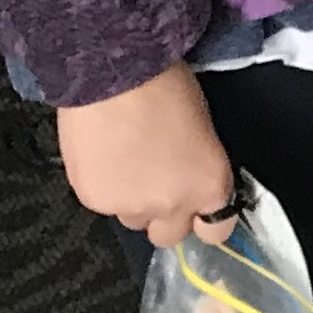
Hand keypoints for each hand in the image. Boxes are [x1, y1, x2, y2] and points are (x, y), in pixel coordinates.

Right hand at [56, 64, 238, 249]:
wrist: (116, 76)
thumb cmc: (169, 88)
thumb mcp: (205, 132)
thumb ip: (198, 169)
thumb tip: (188, 178)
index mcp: (211, 187)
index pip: (217, 233)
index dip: (206, 219)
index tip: (199, 206)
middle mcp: (173, 207)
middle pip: (170, 235)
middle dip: (165, 214)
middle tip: (157, 182)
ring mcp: (131, 208)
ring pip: (133, 221)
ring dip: (133, 202)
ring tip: (126, 165)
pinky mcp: (94, 201)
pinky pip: (104, 205)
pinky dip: (105, 187)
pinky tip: (103, 157)